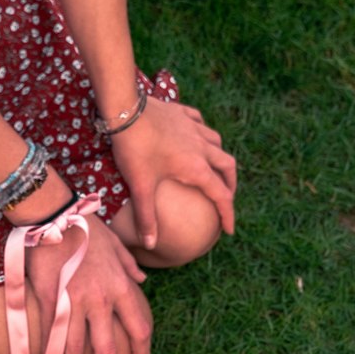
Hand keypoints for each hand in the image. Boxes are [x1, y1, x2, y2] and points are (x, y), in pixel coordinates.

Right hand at [25, 212, 151, 353]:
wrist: (54, 215)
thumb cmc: (86, 227)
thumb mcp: (115, 243)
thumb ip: (129, 265)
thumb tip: (141, 279)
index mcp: (120, 286)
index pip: (138, 327)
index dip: (141, 351)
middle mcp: (100, 299)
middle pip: (106, 347)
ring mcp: (74, 301)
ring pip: (75, 347)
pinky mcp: (50, 299)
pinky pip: (51, 334)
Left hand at [110, 97, 236, 250]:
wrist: (124, 109)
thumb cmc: (134, 149)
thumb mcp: (140, 186)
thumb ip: (146, 217)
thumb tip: (150, 244)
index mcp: (196, 167)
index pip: (221, 195)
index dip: (228, 214)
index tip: (229, 230)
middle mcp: (201, 147)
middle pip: (227, 167)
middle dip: (230, 185)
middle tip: (224, 198)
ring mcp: (192, 127)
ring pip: (217, 142)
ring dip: (219, 158)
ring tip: (213, 169)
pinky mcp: (181, 113)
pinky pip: (200, 123)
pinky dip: (203, 134)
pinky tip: (196, 137)